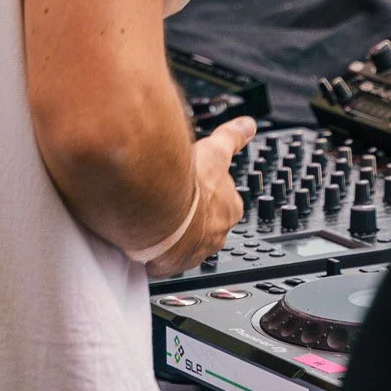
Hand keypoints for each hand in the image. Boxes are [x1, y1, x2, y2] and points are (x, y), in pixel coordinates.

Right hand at [148, 116, 256, 276]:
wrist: (162, 212)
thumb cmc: (190, 186)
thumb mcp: (215, 150)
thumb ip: (232, 137)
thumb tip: (248, 125)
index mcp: (229, 210)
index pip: (222, 201)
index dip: (207, 189)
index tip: (194, 184)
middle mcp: (215, 234)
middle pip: (203, 221)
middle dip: (189, 211)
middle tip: (171, 195)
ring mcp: (193, 252)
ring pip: (182, 240)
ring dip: (171, 228)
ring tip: (154, 211)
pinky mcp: (170, 264)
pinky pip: (162, 257)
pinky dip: (153, 246)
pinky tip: (143, 232)